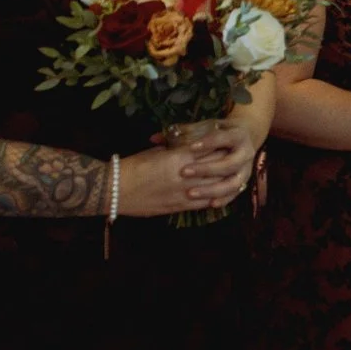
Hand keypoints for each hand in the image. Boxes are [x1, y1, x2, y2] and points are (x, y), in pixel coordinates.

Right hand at [120, 122, 255, 216]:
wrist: (113, 190)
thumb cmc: (132, 166)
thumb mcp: (157, 151)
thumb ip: (177, 150)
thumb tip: (191, 147)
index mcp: (179, 158)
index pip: (210, 150)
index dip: (222, 147)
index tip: (229, 143)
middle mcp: (185, 176)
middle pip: (216, 168)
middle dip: (227, 162)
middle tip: (237, 158)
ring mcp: (182, 193)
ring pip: (214, 187)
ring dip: (224, 182)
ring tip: (233, 176)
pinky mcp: (177, 207)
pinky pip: (202, 203)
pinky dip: (214, 199)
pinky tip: (221, 196)